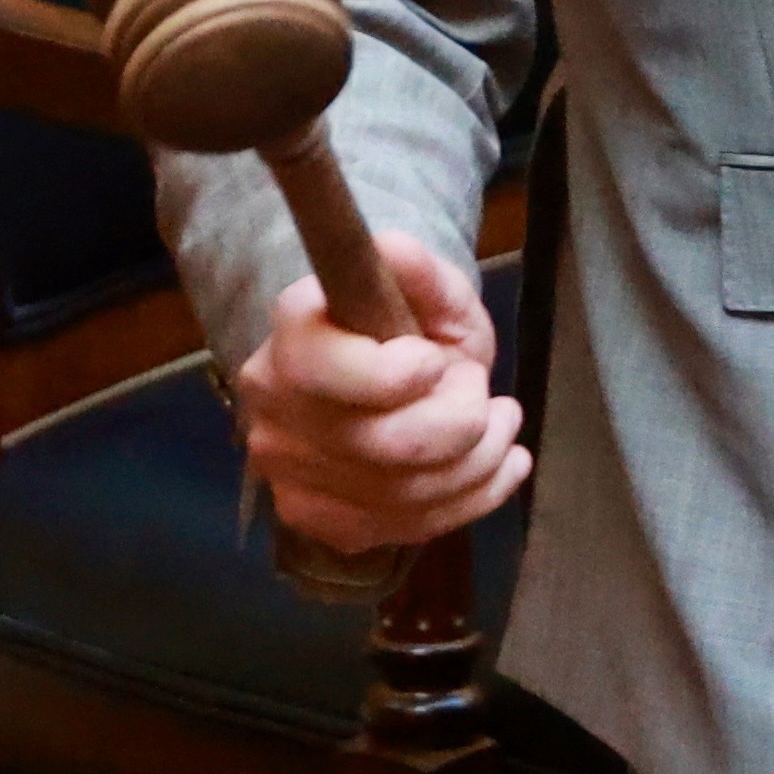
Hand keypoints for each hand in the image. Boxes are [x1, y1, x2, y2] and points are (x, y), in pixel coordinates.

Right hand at [228, 228, 528, 554]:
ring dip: (482, 461)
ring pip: (409, 495)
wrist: (376, 379)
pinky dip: (474, 498)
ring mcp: (288, 473)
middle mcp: (273, 409)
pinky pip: (409, 528)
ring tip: (500, 424)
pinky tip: (497, 465)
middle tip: (482, 392)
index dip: (402, 373)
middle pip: (389, 447)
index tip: (435, 358)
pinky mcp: (316, 519)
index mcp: (290, 336)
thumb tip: (393, 245)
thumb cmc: (406, 330)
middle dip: (464, 419)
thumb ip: (420, 270)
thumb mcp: (430, 292)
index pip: (328, 370)